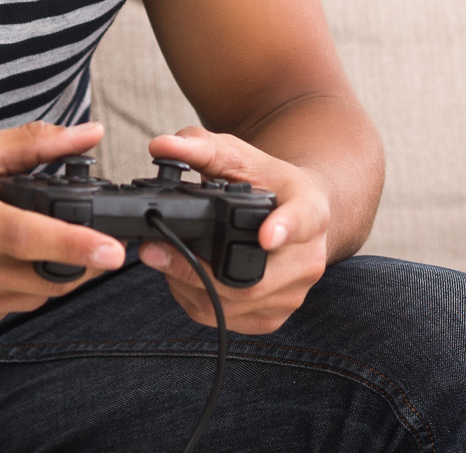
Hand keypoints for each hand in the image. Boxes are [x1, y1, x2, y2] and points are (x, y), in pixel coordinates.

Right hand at [0, 121, 126, 346]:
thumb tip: (88, 135)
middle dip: (73, 263)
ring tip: (11, 249)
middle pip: (42, 278)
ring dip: (36, 278)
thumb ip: (31, 145)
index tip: (114, 252)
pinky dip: (5, 296)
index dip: (76, 245)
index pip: (29, 236)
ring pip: (26, 301)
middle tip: (79, 242)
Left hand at [138, 127, 329, 334]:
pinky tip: (184, 277)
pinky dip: (196, 300)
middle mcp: (309, 257)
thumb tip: (161, 146)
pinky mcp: (274, 317)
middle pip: (254, 279)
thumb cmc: (267, 183)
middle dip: (195, 267)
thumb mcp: (239, 156)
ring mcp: (294, 293)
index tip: (267, 235)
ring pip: (234, 304)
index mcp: (310, 208)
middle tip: (155, 249)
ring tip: (166, 258)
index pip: (302, 219)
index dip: (285, 228)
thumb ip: (200, 147)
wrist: (295, 214)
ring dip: (188, 286)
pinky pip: (228, 319)